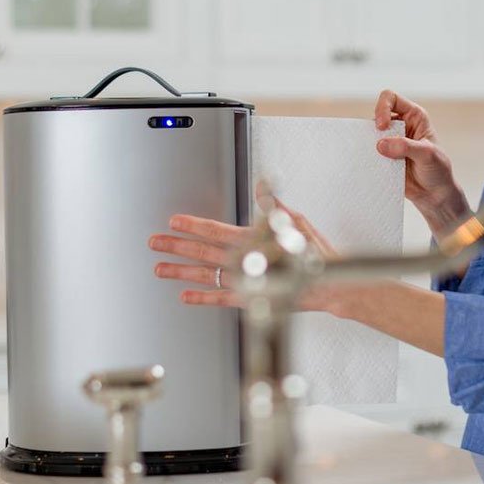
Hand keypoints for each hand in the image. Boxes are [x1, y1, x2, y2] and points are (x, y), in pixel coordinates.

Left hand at [149, 197, 339, 309]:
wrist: (327, 287)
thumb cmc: (314, 255)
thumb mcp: (296, 222)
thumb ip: (274, 205)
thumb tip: (263, 185)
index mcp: (254, 240)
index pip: (216, 230)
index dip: (192, 225)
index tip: (174, 221)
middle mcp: (245, 261)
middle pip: (202, 252)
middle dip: (176, 246)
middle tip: (155, 242)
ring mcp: (244, 282)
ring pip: (205, 275)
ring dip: (180, 272)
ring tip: (160, 269)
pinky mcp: (249, 299)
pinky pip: (219, 299)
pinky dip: (201, 297)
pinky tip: (185, 295)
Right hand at [374, 90, 470, 233]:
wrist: (434, 195)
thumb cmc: (438, 171)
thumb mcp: (427, 155)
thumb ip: (406, 147)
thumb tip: (380, 144)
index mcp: (413, 116)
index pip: (391, 98)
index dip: (382, 107)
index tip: (383, 126)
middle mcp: (400, 126)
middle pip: (376, 116)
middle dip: (373, 129)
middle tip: (377, 147)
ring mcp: (390, 142)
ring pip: (370, 135)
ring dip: (368, 144)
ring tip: (374, 157)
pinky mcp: (383, 157)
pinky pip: (368, 152)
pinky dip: (366, 157)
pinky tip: (370, 166)